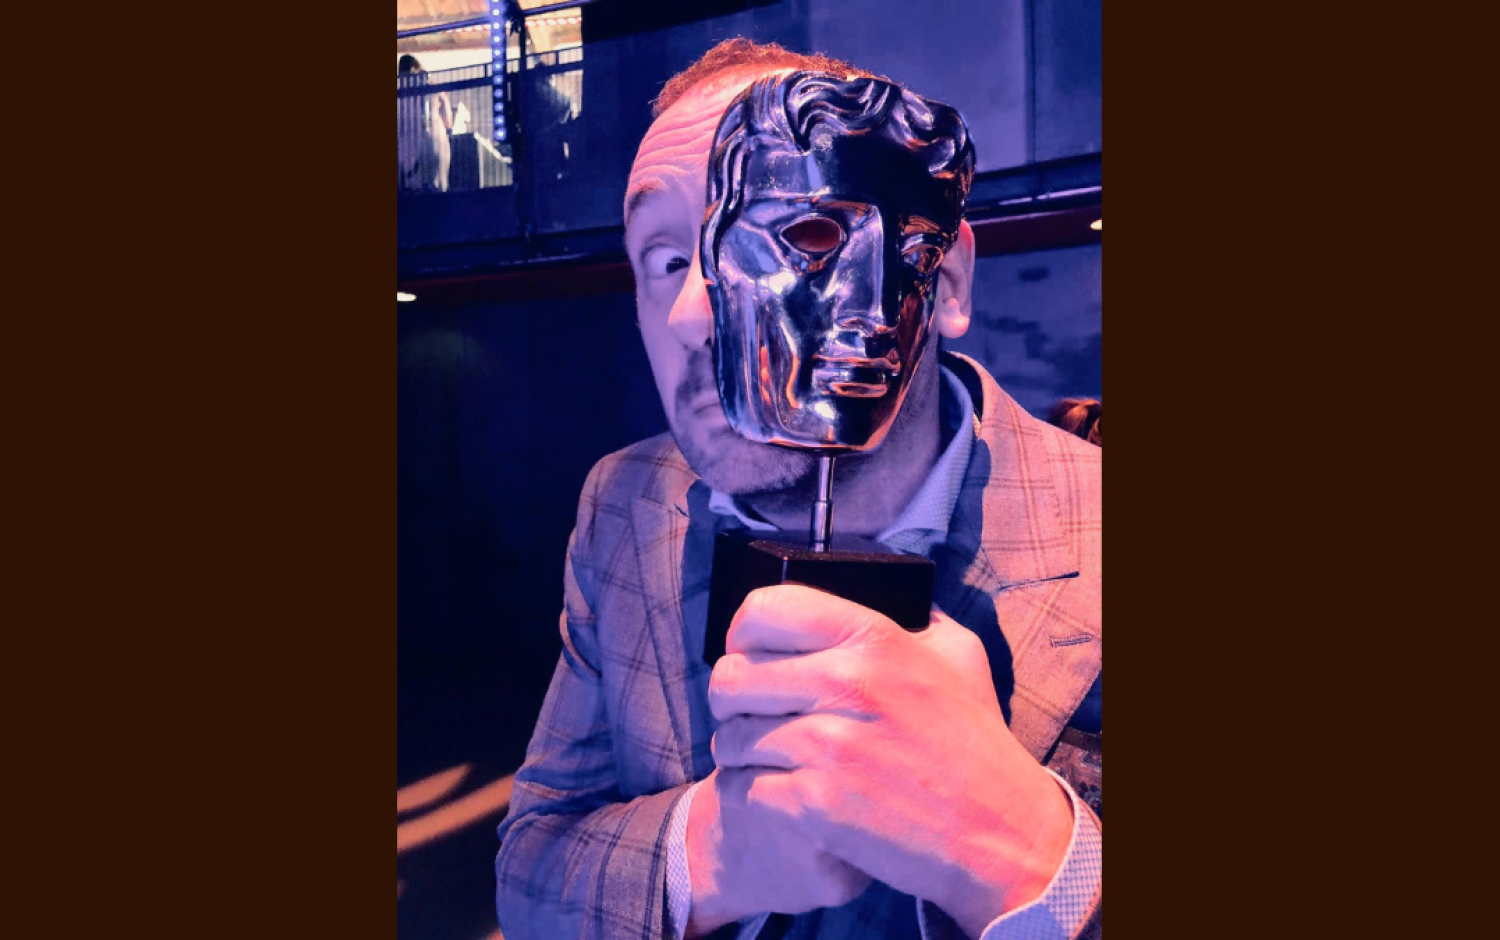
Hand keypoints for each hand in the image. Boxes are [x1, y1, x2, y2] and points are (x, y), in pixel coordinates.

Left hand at [708, 585, 1073, 938]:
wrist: (999, 834)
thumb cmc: (975, 746)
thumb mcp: (959, 658)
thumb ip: (919, 620)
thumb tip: (896, 594)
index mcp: (874, 638)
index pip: (764, 610)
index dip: (743, 633)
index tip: (749, 653)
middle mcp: (846, 684)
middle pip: (730, 677)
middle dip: (731, 700)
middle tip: (750, 715)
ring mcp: (828, 746)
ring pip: (731, 736)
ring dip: (740, 751)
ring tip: (767, 758)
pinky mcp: (815, 804)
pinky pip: (745, 788)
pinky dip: (756, 794)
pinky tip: (783, 794)